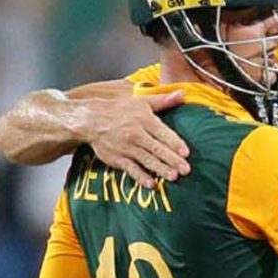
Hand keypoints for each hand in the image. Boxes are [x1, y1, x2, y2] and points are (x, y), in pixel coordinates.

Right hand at [76, 91, 190, 185]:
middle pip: (157, 149)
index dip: (174, 143)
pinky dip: (141, 177)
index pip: (163, 133)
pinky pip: (131, 169)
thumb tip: (183, 93)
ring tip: (173, 177)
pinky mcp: (118, 159)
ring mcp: (127, 148)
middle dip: (172, 160)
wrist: (91, 120)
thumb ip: (163, 100)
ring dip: (160, 169)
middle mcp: (136, 134)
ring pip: (147, 160)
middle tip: (186, 169)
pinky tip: (151, 184)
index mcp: (144, 119)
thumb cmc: (120, 110)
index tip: (186, 153)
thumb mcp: (141, 101)